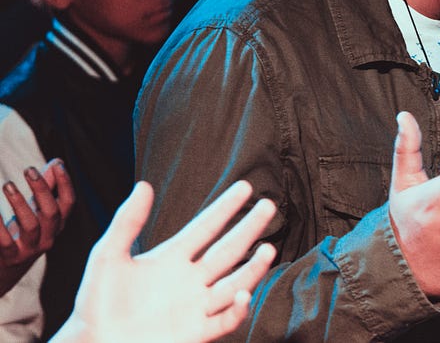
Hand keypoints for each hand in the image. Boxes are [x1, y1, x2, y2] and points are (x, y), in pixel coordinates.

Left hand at [0, 158, 74, 295]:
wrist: (5, 269)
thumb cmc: (22, 232)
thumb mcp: (36, 211)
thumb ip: (47, 188)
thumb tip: (56, 163)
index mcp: (57, 225)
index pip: (68, 203)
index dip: (65, 184)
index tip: (57, 165)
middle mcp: (48, 238)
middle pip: (51, 212)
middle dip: (41, 189)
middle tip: (28, 169)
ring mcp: (29, 249)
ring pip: (30, 225)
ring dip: (20, 203)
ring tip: (8, 185)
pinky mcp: (9, 257)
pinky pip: (4, 241)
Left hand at [51, 180, 276, 342]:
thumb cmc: (96, 303)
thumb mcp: (108, 256)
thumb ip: (127, 222)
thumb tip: (144, 185)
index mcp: (172, 257)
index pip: (206, 227)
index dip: (225, 208)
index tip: (245, 187)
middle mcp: (190, 279)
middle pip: (228, 250)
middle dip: (249, 229)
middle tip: (269, 206)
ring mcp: (195, 306)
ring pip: (234, 283)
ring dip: (252, 269)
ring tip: (268, 250)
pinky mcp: (196, 332)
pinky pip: (225, 321)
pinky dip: (237, 310)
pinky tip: (243, 295)